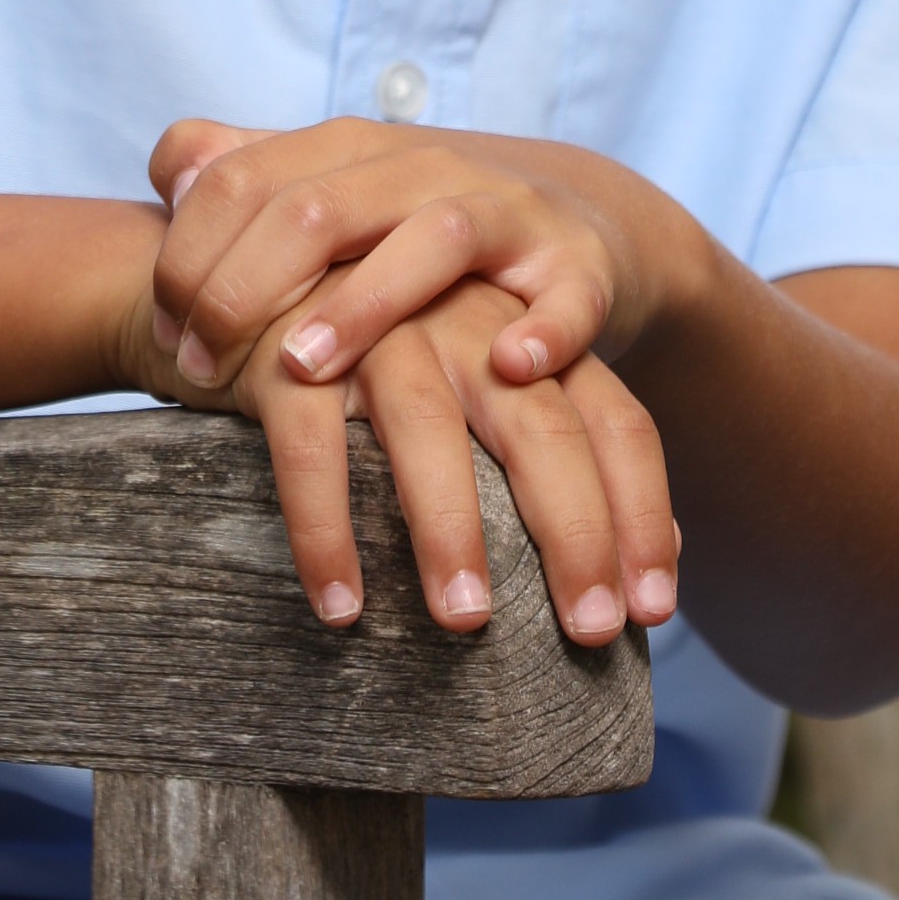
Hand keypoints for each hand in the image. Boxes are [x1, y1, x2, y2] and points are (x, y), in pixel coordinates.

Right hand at [118, 254, 677, 643]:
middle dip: (575, 534)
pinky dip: (325, 529)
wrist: (242, 268)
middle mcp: (467, 326)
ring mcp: (379, 331)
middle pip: (543, 428)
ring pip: (428, 432)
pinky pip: (311, 448)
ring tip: (467, 625)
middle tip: (591, 631)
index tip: (656, 612)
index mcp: (526, 339)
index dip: (642, 516)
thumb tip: (643, 561)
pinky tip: (338, 606)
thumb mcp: (475, 386)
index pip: (617, 422)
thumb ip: (550, 450)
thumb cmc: (386, 356)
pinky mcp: (291, 353)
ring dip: (451, 532)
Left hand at [146, 112, 701, 403]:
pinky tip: (508, 365)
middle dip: (244, 291)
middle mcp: (422, 168)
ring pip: (433, 241)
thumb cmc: (417, 223)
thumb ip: (245, 170)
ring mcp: (505, 212)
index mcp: (347, 151)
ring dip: (363, 306)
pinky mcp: (578, 265)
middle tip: (201, 375)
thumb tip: (170, 171)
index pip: (242, 182)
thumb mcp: (332, 187)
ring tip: (302, 368)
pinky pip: (567, 297)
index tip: (164, 340)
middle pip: (316, 208)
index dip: (188, 259)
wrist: (573, 220)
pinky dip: (543, 329)